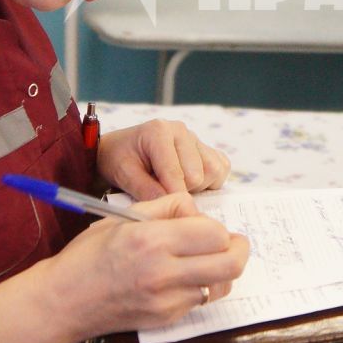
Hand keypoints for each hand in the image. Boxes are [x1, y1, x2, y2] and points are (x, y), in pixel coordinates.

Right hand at [0, 192, 249, 342]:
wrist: (64, 300)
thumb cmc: (88, 255)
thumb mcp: (124, 217)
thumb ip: (166, 207)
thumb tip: (196, 210)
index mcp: (151, 240)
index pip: (215, 233)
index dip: (218, 227)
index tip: (207, 226)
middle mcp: (163, 272)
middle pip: (230, 264)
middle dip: (238, 250)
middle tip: (233, 243)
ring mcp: (166, 301)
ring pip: (221, 285)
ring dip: (221, 271)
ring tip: (206, 261)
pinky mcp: (166, 318)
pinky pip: (200, 301)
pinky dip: (200, 287)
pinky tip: (183, 278)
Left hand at [97, 119, 232, 197]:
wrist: (121, 150)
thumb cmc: (120, 160)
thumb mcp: (124, 175)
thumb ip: (145, 189)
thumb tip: (169, 202)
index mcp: (159, 131)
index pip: (175, 172)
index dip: (171, 196)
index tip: (167, 211)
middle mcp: (182, 131)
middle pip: (198, 174)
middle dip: (182, 191)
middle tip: (162, 192)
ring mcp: (196, 139)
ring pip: (213, 171)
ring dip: (198, 187)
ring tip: (174, 187)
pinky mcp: (206, 148)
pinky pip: (221, 168)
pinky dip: (210, 181)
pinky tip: (189, 183)